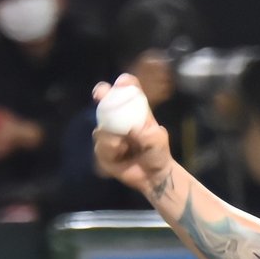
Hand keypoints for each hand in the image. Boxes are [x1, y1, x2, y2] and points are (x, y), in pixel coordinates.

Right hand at [93, 75, 173, 191]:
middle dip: (102, 93)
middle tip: (100, 93)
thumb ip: (148, 133)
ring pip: (101, 126)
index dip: (124, 84)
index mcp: (134, 111)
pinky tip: (120, 154)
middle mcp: (118, 119)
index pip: (127, 92)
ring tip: (125, 145)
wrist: (153, 176)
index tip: (122, 82)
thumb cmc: (158, 153)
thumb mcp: (158, 140)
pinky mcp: (102, 150)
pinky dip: (111, 149)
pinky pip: (101, 145)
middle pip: (106, 101)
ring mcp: (108, 133)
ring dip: (112, 134)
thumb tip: (132, 128)